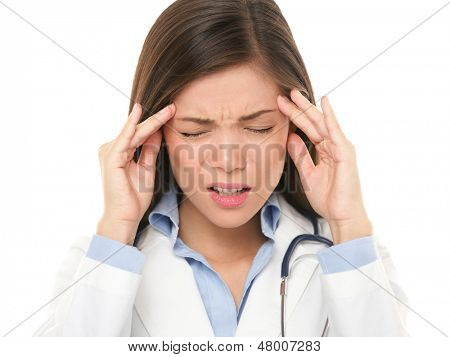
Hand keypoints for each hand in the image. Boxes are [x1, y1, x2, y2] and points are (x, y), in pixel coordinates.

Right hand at [96, 102, 175, 243]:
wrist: (125, 216)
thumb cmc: (134, 197)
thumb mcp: (147, 168)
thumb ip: (150, 150)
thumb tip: (158, 132)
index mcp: (120, 152)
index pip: (140, 133)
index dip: (156, 123)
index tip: (171, 113)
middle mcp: (113, 149)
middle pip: (138, 130)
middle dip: (156, 118)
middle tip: (173, 106)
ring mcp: (110, 152)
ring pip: (135, 132)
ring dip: (152, 120)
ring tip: (168, 110)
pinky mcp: (112, 157)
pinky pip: (126, 138)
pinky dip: (133, 125)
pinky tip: (140, 112)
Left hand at [277, 88, 371, 243]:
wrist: (341, 215)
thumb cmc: (328, 197)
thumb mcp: (308, 173)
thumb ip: (300, 155)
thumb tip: (290, 137)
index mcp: (325, 150)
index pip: (307, 129)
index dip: (294, 117)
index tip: (280, 106)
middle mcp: (333, 145)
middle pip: (313, 122)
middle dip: (299, 107)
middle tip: (285, 93)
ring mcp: (340, 147)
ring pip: (321, 123)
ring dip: (308, 108)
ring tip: (295, 94)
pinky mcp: (346, 152)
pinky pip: (335, 131)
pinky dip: (329, 116)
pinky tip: (323, 103)